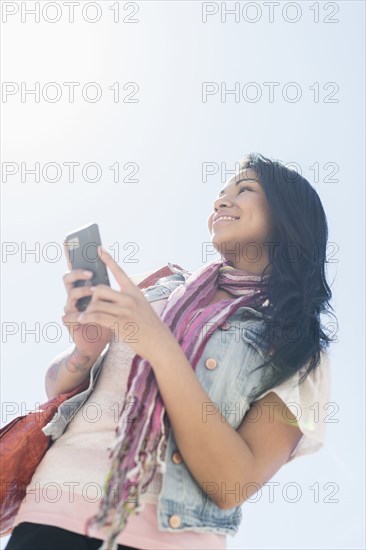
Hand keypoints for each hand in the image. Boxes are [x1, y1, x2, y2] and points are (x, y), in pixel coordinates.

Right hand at [61, 245, 112, 359]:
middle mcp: (77, 296)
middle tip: (91, 272)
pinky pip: (67, 314)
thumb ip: (114, 289)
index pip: (82, 271)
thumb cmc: (110, 321)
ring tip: (92, 292)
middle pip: (69, 277)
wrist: (101, 343)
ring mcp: (72, 307)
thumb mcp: (116, 303)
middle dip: (78, 272)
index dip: (79, 258)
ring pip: (71, 293)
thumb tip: (119, 271)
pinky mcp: (70, 321)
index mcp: (87, 288)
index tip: (81, 244)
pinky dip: (73, 314)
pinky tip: (78, 315)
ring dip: (82, 291)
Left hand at [75, 246, 171, 363]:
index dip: (108, 260)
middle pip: (100, 290)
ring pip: (96, 305)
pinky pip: (97, 317)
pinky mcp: (120, 324)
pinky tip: (82, 320)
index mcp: (134, 291)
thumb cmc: (148, 325)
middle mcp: (130, 298)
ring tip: (81, 316)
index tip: (99, 249)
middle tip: (90, 305)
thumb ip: (127, 299)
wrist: (159, 342)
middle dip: (92, 298)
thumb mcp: (141, 306)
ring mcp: (125, 311)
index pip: (119, 271)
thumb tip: (106, 295)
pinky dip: (87, 318)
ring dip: (86, 311)